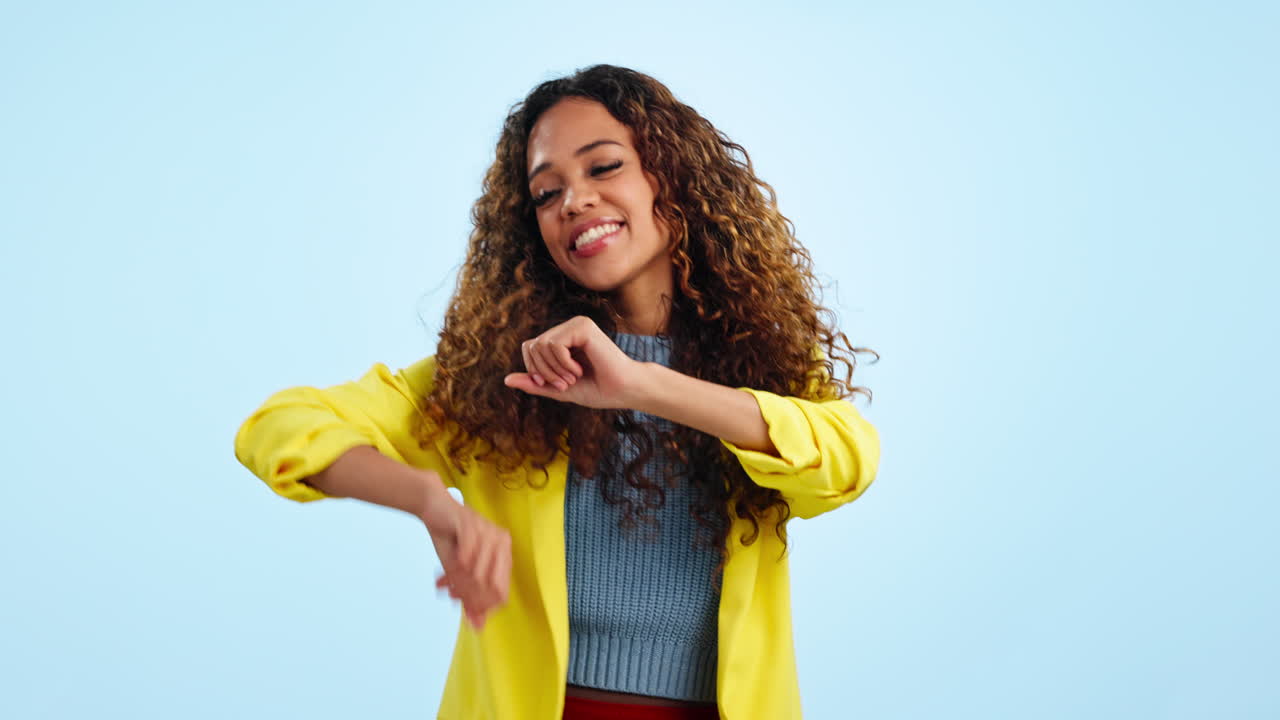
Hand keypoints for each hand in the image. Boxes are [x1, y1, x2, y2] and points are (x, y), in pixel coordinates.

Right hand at [419, 481, 510, 630]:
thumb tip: (477, 626)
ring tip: (445, 582)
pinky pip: (466, 556)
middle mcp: (500, 541)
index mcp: (504, 553)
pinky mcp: (470, 523)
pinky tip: (446, 570)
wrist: (435, 510)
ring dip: (457, 582)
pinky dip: (454, 568)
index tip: (466, 609)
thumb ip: (470, 598)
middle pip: (490, 585)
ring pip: (477, 573)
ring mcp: (487, 531)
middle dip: (469, 595)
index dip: (483, 605)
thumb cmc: (451, 539)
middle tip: (452, 596)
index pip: (501, 591)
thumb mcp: (460, 573)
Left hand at [503, 315, 641, 408]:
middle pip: (532, 346)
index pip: (529, 347)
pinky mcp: (582, 326)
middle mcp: (568, 328)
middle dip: (543, 371)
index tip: (551, 386)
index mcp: (562, 339)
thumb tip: (506, 380)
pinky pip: (554, 343)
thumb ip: (535, 383)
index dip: (534, 369)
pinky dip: (562, 363)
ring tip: (573, 377)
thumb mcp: (558, 389)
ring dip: (554, 369)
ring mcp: (576, 324)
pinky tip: (579, 369)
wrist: (623, 391)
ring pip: (541, 344)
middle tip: (564, 384)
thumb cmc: (597, 390)